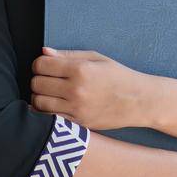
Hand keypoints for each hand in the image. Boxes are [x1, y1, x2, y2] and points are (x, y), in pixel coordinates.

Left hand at [28, 48, 150, 129]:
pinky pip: (50, 118)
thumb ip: (68, 55)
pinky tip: (54, 106)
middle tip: (49, 80)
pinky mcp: (78, 123)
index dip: (39, 64)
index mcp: (80, 69)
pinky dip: (46, 111)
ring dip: (39, 96)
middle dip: (38, 79)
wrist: (139, 101)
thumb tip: (45, 52)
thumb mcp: (97, 58)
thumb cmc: (119, 76)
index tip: (46, 66)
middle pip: (36, 83)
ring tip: (51, 93)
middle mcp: (76, 89)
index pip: (41, 65)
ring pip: (38, 102)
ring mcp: (76, 109)